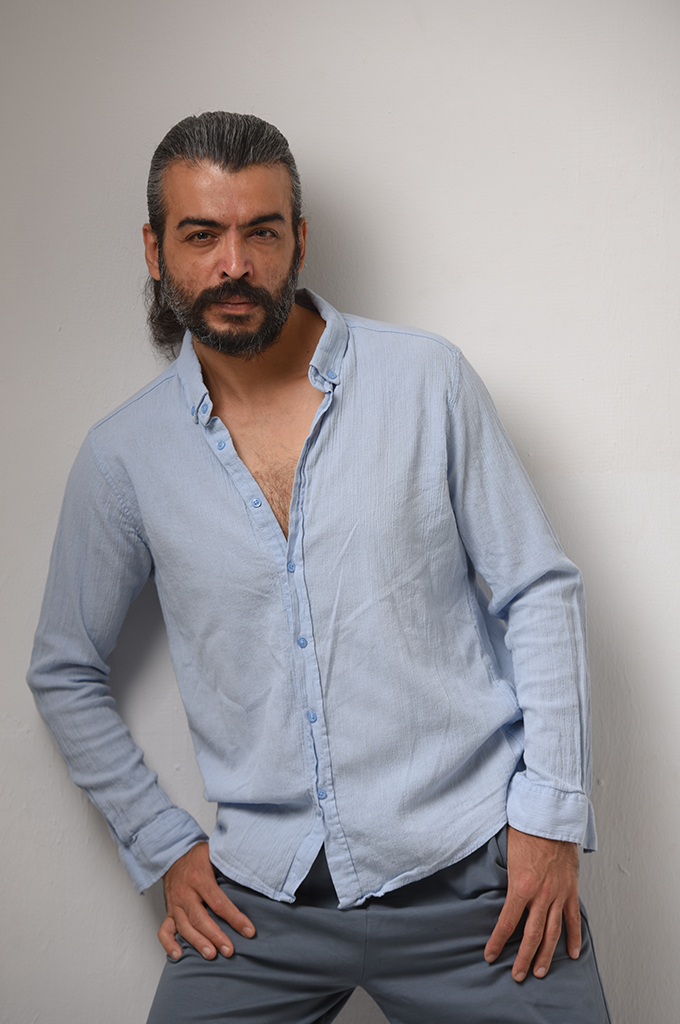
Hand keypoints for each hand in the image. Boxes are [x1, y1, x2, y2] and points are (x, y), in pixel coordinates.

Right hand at [159, 842, 255, 959]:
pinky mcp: (169, 911)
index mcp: (199, 878)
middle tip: (229, 951)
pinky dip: (169, 944)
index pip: (218, 902)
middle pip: (200, 918)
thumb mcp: (214, 852)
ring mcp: (175, 903)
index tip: (249, 931)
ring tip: (211, 955)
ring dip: (197, 943)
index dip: (234, 918)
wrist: (172, 853)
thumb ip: (229, 862)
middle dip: (216, 936)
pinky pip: (164, 930)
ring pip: (184, 927)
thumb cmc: (199, 856)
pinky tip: (179, 955)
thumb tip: (253, 871)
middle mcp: (185, 892)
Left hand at [484, 826, 579, 981]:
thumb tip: (497, 895)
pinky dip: (573, 938)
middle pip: (531, 935)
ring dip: (545, 955)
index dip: (497, 942)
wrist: (550, 817)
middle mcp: (541, 895)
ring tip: (539, 971)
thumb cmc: (525, 830)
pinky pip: (572, 919)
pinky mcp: (570, 890)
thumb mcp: (507, 856)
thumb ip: (506, 879)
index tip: (490, 956)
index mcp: (521, 886)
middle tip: (517, 975)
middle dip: (523, 958)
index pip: (506, 923)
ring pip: (552, 933)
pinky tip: (571, 954)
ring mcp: (558, 894)